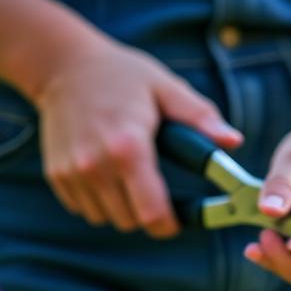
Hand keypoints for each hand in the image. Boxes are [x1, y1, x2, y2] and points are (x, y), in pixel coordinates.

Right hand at [31, 36, 241, 235]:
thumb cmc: (123, 76)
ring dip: (122, 208)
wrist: (63, 66)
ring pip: (106, 219)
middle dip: (148, 214)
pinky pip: (85, 209)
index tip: (177, 219)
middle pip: (130, 222)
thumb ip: (200, 118)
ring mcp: (72, 172)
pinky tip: (106, 172)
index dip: (169, 224)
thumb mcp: (166, 88)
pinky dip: (99, 201)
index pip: (152, 214)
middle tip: (155, 191)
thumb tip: (234, 142)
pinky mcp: (56, 175)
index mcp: (128, 147)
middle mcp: (96, 164)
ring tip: (129, 177)